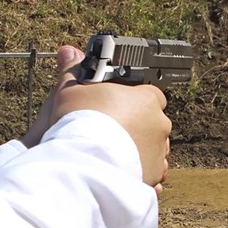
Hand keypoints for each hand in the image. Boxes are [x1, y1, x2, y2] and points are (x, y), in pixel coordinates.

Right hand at [21, 45, 170, 188]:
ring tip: (109, 153)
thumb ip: (72, 69)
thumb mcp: (70, 88)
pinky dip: (136, 172)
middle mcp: (159, 124)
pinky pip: (149, 173)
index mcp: (147, 98)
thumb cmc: (79, 121)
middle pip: (150, 122)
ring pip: (150, 148)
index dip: (131, 99)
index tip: (114, 106)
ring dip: (135, 149)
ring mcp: (158, 153)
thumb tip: (68, 50)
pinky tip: (117, 171)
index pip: (149, 94)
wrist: (83, 163)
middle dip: (134, 125)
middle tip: (108, 130)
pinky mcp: (153, 177)